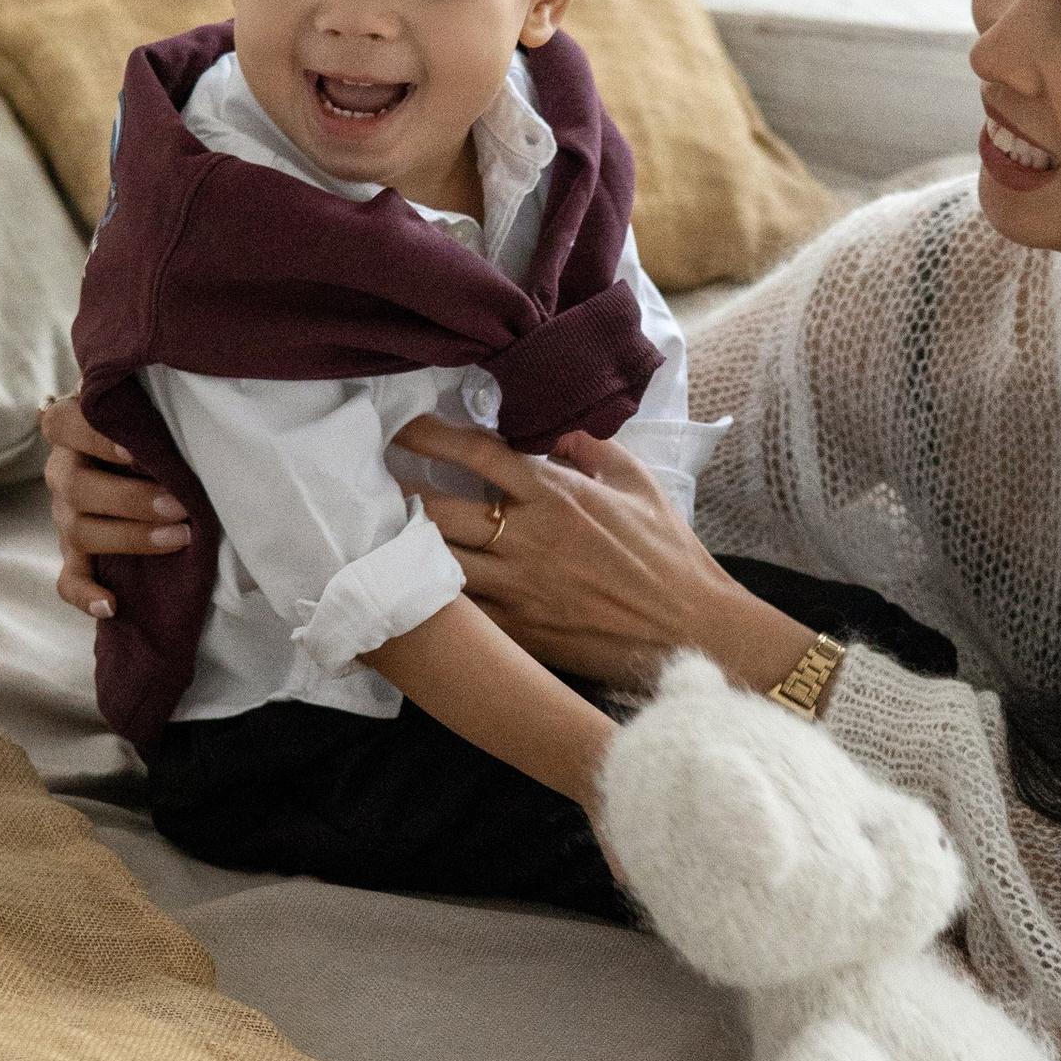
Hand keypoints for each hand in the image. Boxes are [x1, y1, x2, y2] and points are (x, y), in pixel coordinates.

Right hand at [39, 396, 190, 619]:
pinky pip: (68, 580)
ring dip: (131, 538)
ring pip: (80, 532)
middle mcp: (63, 471)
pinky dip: (85, 595)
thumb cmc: (147, 423)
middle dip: (132, 499)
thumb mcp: (142, 399)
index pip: (64, 425)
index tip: (136, 447)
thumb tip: (182, 375)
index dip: (96, 437)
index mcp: (71, 428)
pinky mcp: (75, 553)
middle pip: (77, 487)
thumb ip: (144, 392)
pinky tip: (111, 605)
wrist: (136, 457)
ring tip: (180, 538)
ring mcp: (66, 515)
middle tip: (181, 504)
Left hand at [395, 415, 811, 694]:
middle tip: (369, 483)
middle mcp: (527, 538)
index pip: (475, 453)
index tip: (399, 428)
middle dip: (396, 493)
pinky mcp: (517, 632)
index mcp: (556, 494)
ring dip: (402, 546)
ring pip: (435, 562)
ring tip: (377, 532)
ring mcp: (517, 589)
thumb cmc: (669, 555)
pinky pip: (458, 611)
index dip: (428, 435)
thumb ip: (590, 448)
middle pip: (436, 509)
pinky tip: (409, 584)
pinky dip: (430, 595)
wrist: (691, 629)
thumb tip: (553, 429)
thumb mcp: (638, 483)